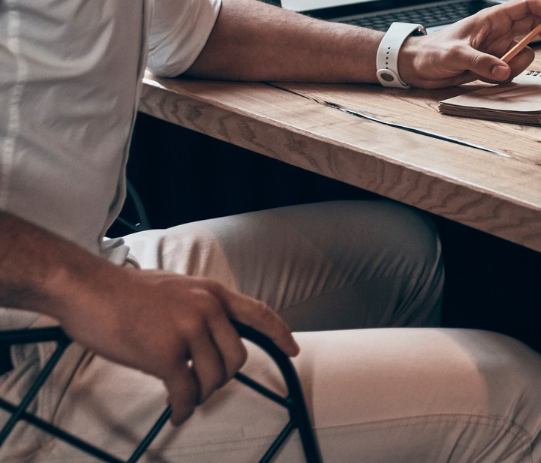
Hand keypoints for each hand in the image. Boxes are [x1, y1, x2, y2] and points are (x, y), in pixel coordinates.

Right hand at [51, 263, 296, 424]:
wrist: (88, 288)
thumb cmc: (123, 291)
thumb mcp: (175, 288)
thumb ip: (197, 308)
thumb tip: (206, 338)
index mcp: (212, 292)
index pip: (258, 314)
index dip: (279, 334)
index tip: (293, 351)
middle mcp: (208, 310)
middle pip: (236, 359)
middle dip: (221, 378)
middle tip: (202, 385)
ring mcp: (189, 331)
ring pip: (213, 378)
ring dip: (200, 394)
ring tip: (183, 398)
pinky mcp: (166, 354)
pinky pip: (185, 392)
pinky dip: (183, 408)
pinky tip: (176, 413)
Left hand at [398, 0, 540, 86]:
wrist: (417, 67)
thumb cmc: (431, 52)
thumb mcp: (454, 55)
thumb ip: (480, 62)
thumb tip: (503, 70)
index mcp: (492, 18)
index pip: (528, 5)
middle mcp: (499, 31)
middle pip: (536, 26)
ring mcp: (498, 47)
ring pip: (526, 52)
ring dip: (518, 64)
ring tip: (494, 72)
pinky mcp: (494, 64)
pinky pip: (512, 69)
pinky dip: (505, 76)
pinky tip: (485, 78)